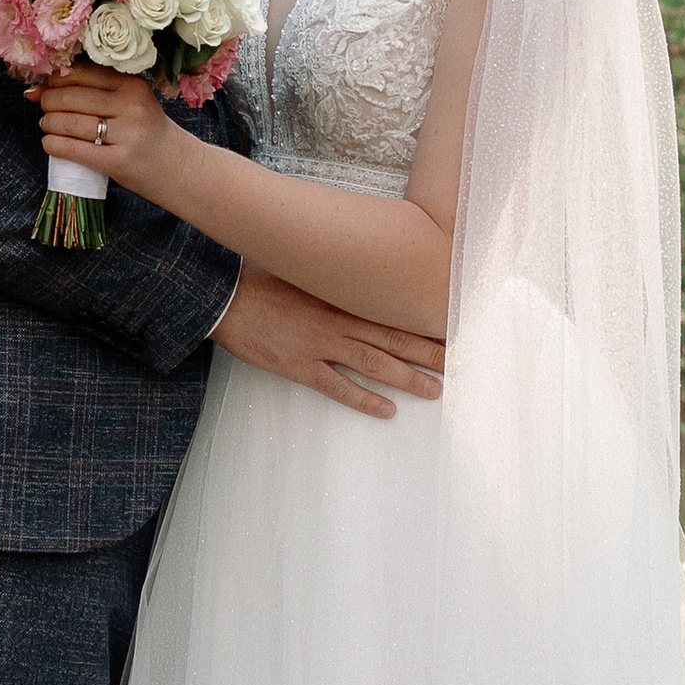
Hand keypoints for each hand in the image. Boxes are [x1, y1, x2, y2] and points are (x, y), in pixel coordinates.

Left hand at [30, 66, 177, 193]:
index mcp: (133, 85)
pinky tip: (50, 143)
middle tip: (44, 109)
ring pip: (71, 123)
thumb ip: (93, 92)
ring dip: (49, 124)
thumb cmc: (146, 131)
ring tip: (47, 126)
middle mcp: (132, 106)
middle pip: (72, 98)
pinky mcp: (119, 161)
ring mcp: (127, 135)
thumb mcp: (130, 102)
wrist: (179, 167)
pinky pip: (75, 150)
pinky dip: (55, 145)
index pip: (82, 73)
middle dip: (49, 102)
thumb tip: (36, 90)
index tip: (46, 87)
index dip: (56, 80)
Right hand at [214, 266, 444, 418]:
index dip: (423, 324)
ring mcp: (320, 345)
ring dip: (407, 378)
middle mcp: (338, 321)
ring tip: (433, 390)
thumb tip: (359, 277)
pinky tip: (386, 411)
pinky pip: (337, 387)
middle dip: (429, 353)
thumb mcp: (306, 274)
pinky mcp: (299, 365)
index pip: (393, 312)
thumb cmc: (264, 282)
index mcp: (342, 298)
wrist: (226, 297)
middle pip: (394, 339)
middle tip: (458, 364)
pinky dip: (364, 399)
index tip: (450, 331)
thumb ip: (334, 280)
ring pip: (375, 363)